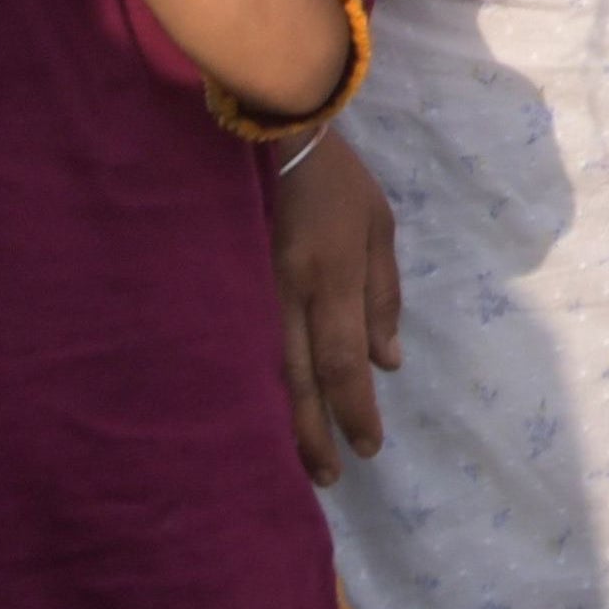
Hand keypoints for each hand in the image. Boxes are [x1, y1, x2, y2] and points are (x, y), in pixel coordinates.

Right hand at [269, 126, 400, 486]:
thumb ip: (383, 295)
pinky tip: (249, 415)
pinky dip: (246, 387)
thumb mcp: (378, 225)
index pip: (341, 363)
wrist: (268, 130)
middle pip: (297, 381)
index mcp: (331, 277)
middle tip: (327, 478)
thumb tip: (387, 364)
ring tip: (289, 465)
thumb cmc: (333, 178)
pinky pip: (236, 348)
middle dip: (312, 435)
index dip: (352, 411)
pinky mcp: (221, 284)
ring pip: (261, 373)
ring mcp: (247, 290)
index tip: (366, 448)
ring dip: (277, 423)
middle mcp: (286, 293)